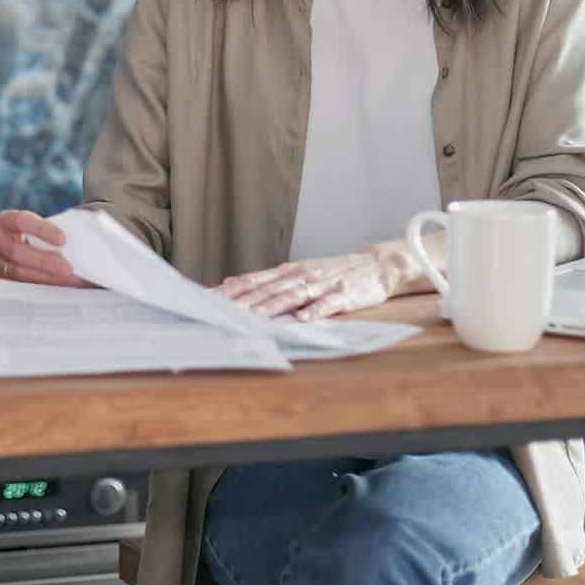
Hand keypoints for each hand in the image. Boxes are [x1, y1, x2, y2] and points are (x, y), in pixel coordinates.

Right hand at [0, 208, 81, 285]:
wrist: (23, 256)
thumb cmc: (36, 242)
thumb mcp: (40, 233)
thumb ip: (52, 237)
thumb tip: (78, 246)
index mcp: (5, 220)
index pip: (21, 221)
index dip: (42, 230)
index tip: (63, 239)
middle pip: (17, 251)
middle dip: (45, 261)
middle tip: (68, 267)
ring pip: (16, 272)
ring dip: (45, 277)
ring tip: (67, 280)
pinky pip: (14, 287)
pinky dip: (37, 289)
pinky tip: (54, 289)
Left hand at [216, 242, 416, 321]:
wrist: (377, 264)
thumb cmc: (333, 272)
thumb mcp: (297, 272)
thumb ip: (267, 280)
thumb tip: (230, 284)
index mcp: (288, 271)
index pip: (253, 280)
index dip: (230, 290)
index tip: (207, 299)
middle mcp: (301, 275)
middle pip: (268, 289)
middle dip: (243, 301)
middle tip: (219, 311)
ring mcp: (323, 284)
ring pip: (293, 296)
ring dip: (272, 307)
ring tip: (252, 317)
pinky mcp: (344, 296)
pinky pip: (328, 305)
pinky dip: (314, 311)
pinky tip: (301, 319)